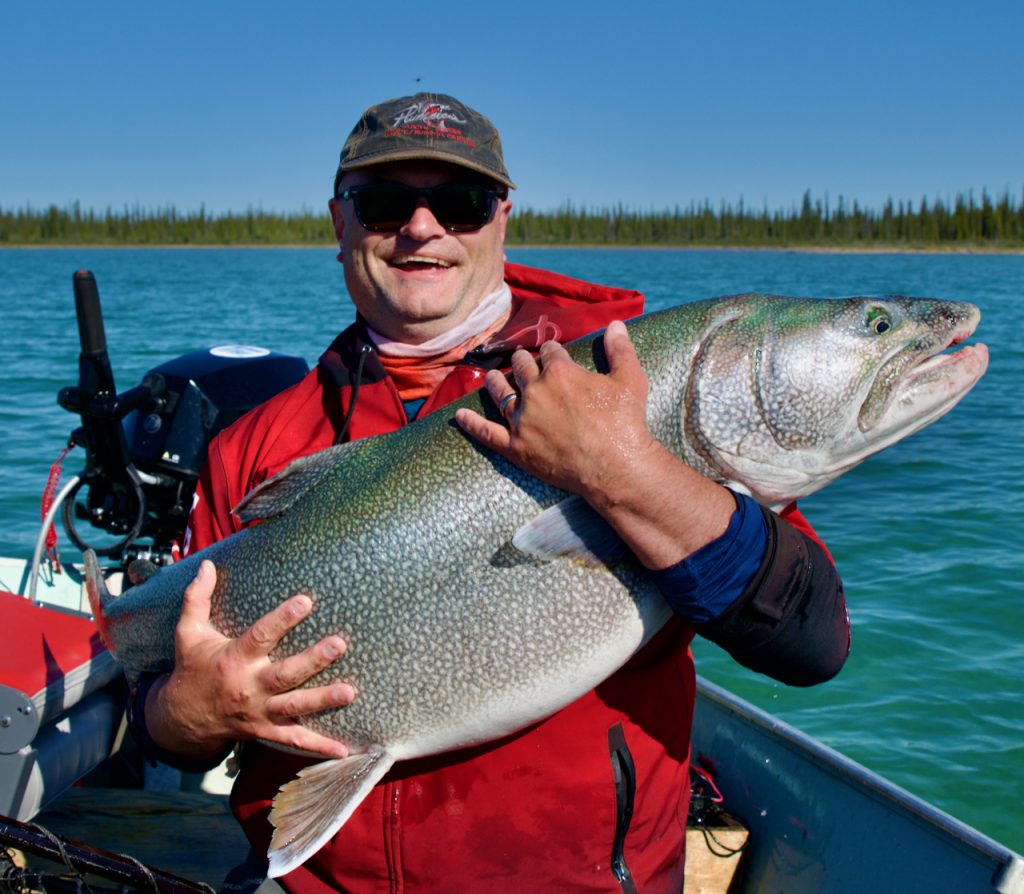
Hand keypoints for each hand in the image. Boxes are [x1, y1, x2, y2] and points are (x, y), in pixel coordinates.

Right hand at [146, 560, 354, 760]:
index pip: (260, 636)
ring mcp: (260, 712)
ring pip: (295, 706)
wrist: (182, 718)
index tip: (306, 601)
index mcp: (234, 659)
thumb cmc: (193, 668)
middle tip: (339, 644)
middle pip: (285, 674)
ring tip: (350, 691)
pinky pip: (295, 740)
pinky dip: (320, 747)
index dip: (282, 618)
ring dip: (323, 700)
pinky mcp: (267, 730)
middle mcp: (249, 687)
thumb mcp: (188, 633)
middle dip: (313, 660)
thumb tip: (208, 564)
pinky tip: (345, 750)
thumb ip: (197, 598)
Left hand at [455, 320, 734, 568]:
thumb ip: (620, 349)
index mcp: (560, 372)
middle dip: (521, 362)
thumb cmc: (625, 422)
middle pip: (522, 368)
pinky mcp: (516, 446)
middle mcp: (536, 391)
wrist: (615, 466)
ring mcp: (523, 419)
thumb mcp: (629, 380)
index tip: (552, 352)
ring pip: (501, 394)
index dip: (551, 351)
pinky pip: (487, 432)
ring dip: (495, 382)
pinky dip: (472, 424)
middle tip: (520, 361)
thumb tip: (616, 324)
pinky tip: (459, 416)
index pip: (550, 352)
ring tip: (490, 376)